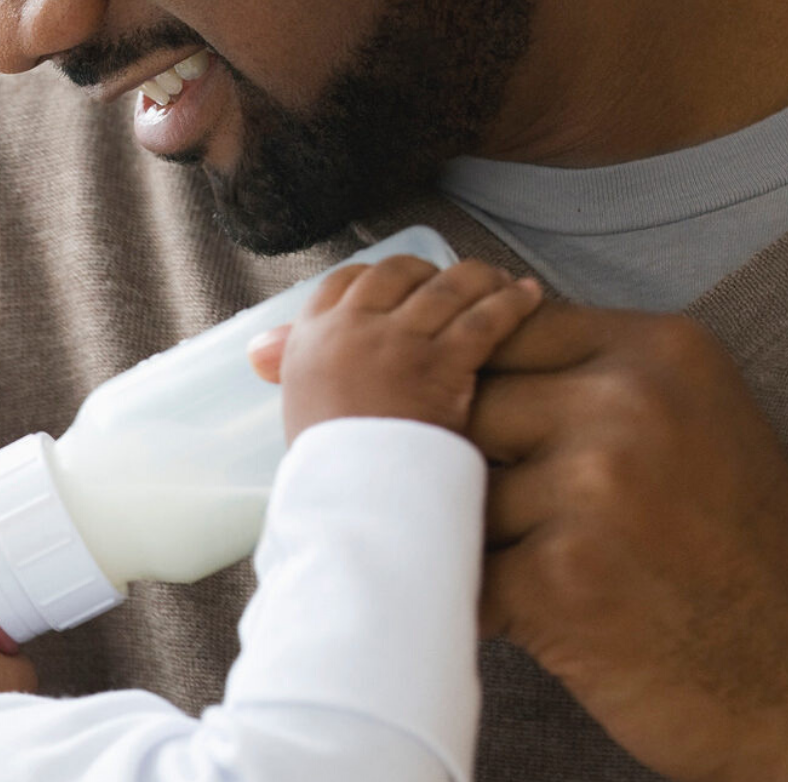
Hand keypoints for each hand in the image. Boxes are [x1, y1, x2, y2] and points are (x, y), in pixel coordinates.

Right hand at [249, 258, 542, 441]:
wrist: (352, 503)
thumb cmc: (326, 470)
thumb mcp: (296, 409)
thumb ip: (290, 369)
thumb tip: (258, 348)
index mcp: (310, 340)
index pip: (344, 281)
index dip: (379, 277)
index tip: (402, 287)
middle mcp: (351, 329)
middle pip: (397, 272)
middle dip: (430, 273)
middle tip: (456, 286)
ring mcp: (397, 342)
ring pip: (446, 287)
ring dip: (479, 279)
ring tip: (503, 284)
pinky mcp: (442, 363)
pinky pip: (484, 318)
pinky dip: (512, 303)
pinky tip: (529, 298)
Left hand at [473, 302, 787, 781]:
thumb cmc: (733, 561)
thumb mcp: (692, 426)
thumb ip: (590, 381)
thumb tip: (462, 362)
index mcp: (661, 351)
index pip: (505, 331)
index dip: (473, 387)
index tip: (482, 437)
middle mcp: (629, 402)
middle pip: (466, 404)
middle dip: (459, 466)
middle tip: (495, 520)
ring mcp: (593, 487)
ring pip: (454, 491)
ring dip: (469, 540)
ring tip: (528, 575)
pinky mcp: (558, 576)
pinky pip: (460, 571)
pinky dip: (476, 603)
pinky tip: (527, 620)